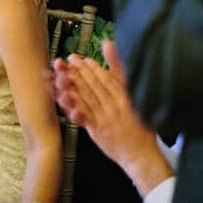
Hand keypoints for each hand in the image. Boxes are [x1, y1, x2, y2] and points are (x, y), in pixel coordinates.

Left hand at [53, 40, 164, 185]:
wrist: (141, 155)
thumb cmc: (140, 127)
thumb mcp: (136, 99)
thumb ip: (122, 74)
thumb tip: (111, 47)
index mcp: (126, 100)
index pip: (108, 81)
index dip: (94, 69)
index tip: (83, 60)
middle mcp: (114, 108)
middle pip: (94, 87)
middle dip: (79, 72)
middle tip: (67, 61)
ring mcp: (104, 120)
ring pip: (86, 99)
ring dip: (73, 85)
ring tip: (62, 74)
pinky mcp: (96, 131)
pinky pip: (82, 117)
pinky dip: (73, 106)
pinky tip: (63, 98)